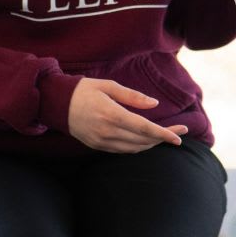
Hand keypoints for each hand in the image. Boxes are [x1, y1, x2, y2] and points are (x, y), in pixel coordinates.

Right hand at [65, 78, 189, 152]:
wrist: (56, 104)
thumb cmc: (84, 90)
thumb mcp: (109, 86)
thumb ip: (133, 96)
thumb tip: (154, 104)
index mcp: (112, 114)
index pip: (144, 128)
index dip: (164, 134)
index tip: (179, 136)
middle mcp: (107, 132)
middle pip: (142, 140)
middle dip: (163, 138)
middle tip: (180, 132)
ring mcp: (101, 142)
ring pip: (134, 148)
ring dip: (152, 144)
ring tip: (166, 135)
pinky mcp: (97, 146)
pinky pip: (123, 150)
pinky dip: (138, 146)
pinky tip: (146, 140)